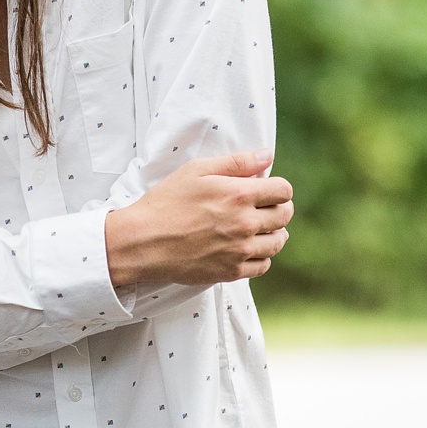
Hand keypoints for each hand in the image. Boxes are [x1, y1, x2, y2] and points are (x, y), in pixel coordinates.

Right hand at [103, 150, 293, 287]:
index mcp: (239, 195)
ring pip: (277, 242)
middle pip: (284, 216)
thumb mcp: (196, 171)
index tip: (267, 190)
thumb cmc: (165, 202)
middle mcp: (245, 223)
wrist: (142, 241)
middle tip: (262, 207)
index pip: (283, 191)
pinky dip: (261, 256)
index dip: (278, 188)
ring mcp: (239, 250)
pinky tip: (248, 248)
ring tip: (259, 229)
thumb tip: (267, 155)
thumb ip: (236, 162)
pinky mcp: (231, 271)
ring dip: (274, 233)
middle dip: (277, 208)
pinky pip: (263, 265)